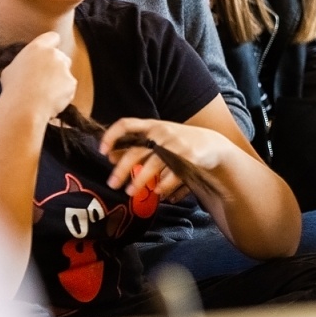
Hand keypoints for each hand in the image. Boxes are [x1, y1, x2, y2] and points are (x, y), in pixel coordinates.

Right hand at [0, 32, 76, 123]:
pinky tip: (50, 101)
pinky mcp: (72, 83)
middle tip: (44, 81)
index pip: (53, 37)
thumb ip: (24, 63)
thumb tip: (25, 67)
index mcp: (37, 48)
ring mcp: (64, 68)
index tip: (48, 54)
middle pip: (61, 57)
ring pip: (65, 73)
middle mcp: (54, 54)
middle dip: (56, 67)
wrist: (24, 107)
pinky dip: (63, 94)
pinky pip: (69, 88)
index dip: (52, 44)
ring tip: (44, 94)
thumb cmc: (13, 90)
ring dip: (59, 81)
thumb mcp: (11, 70)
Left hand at [101, 118, 230, 199]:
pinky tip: (158, 192)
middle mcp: (162, 133)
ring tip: (130, 192)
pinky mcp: (189, 158)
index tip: (102, 151)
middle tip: (112, 184)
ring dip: (139, 181)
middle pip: (136, 152)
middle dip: (122, 170)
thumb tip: (110, 156)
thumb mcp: (157, 139)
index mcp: (152, 125)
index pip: (126, 124)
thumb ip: (135, 146)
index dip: (111, 136)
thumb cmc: (178, 143)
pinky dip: (163, 186)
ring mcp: (176, 145)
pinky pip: (171, 175)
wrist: (213, 144)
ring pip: (152, 166)